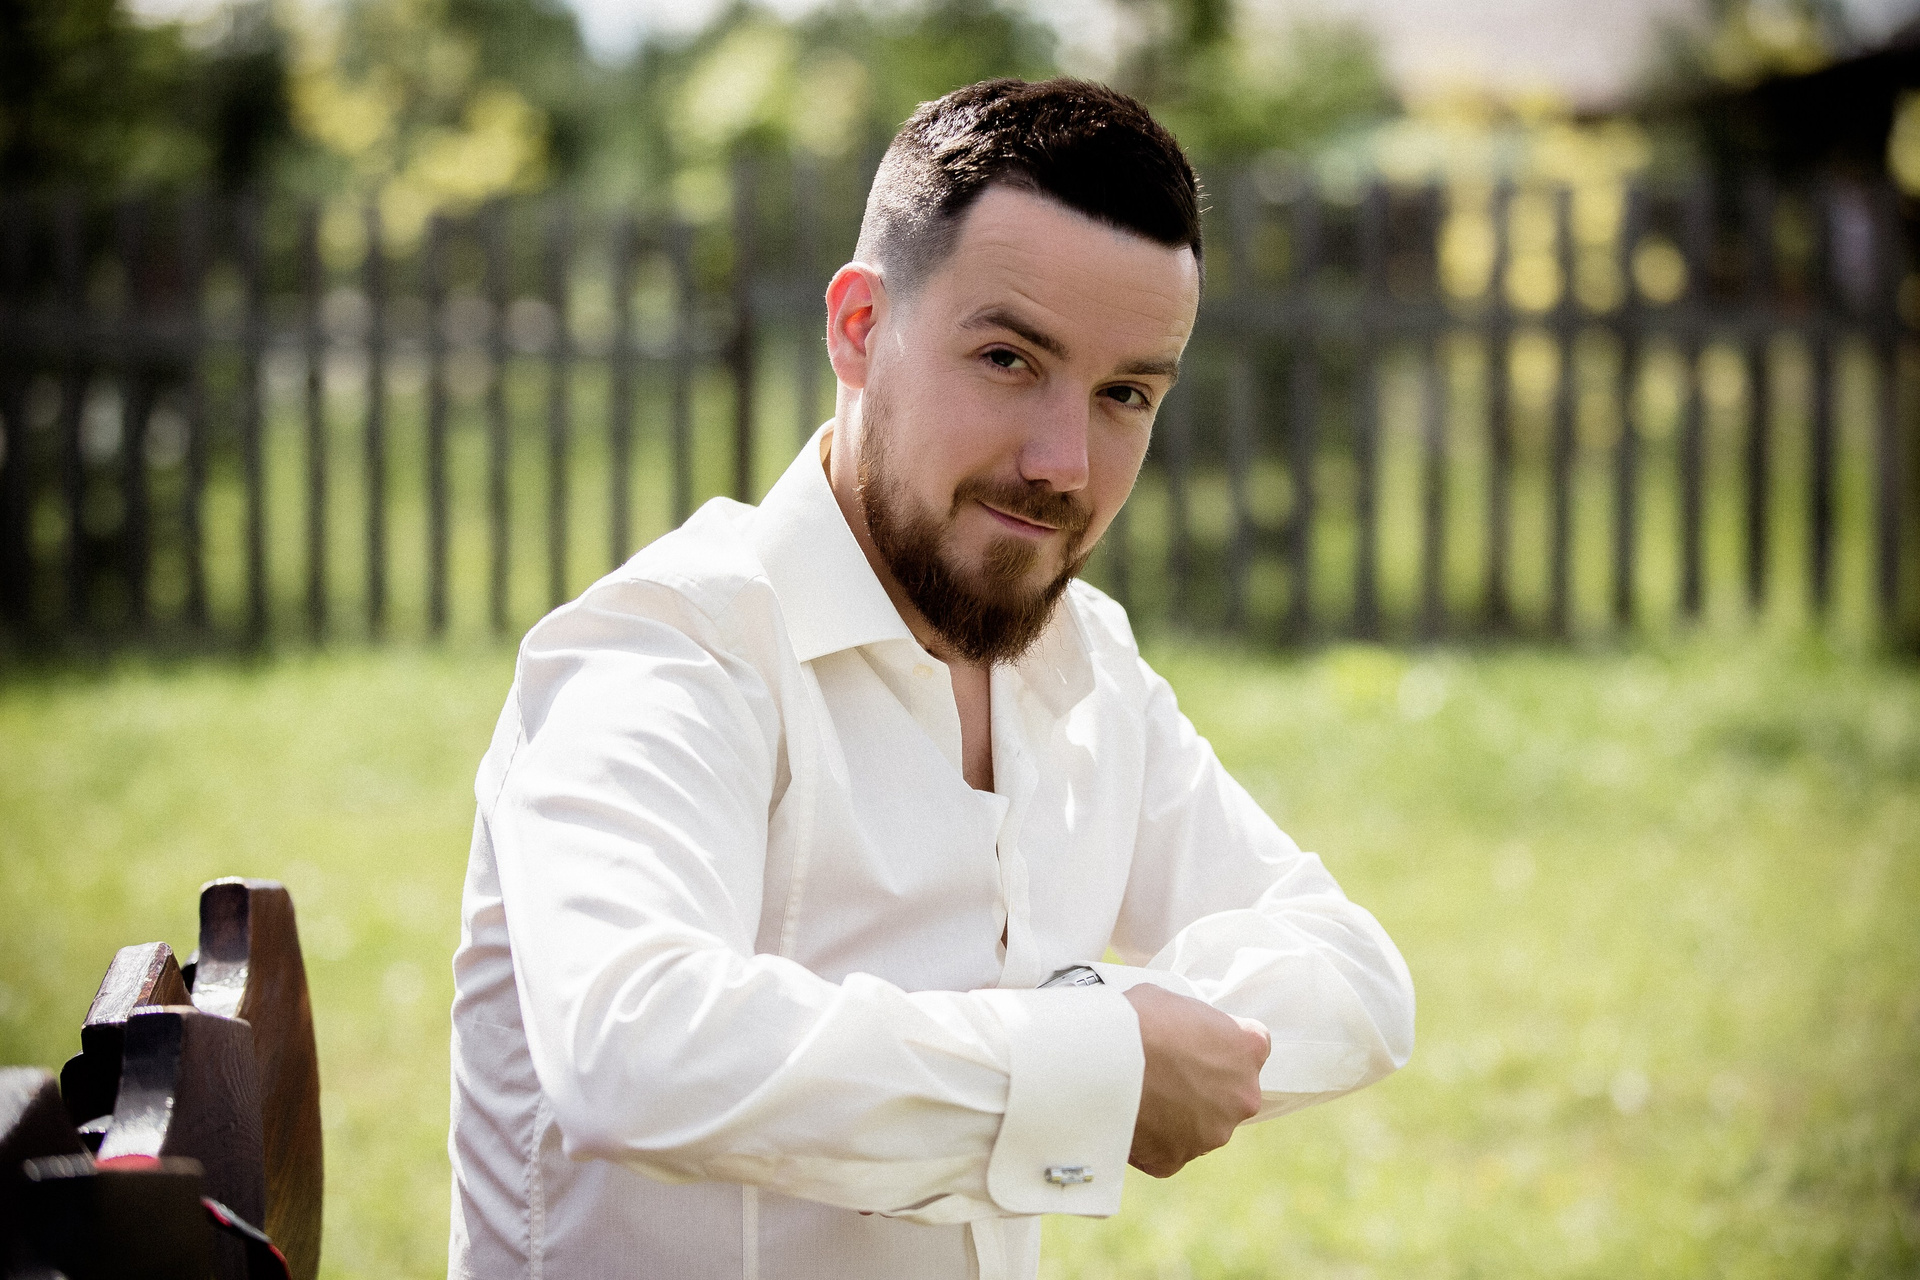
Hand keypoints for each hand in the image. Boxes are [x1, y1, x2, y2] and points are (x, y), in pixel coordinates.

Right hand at [1123, 984, 1269, 1177]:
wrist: (1102, 1059)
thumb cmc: (1138, 1019)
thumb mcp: (1173, 1001)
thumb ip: (1191, 1023)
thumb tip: (1180, 1033)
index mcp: (1249, 1048)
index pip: (1250, 1047)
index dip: (1221, 1046)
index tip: (1195, 1044)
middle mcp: (1243, 1096)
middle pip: (1229, 1092)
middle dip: (1202, 1085)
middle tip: (1164, 1071)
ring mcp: (1213, 1133)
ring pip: (1199, 1125)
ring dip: (1178, 1115)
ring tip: (1140, 1095)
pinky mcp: (1177, 1160)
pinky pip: (1166, 1152)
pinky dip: (1150, 1141)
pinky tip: (1128, 1118)